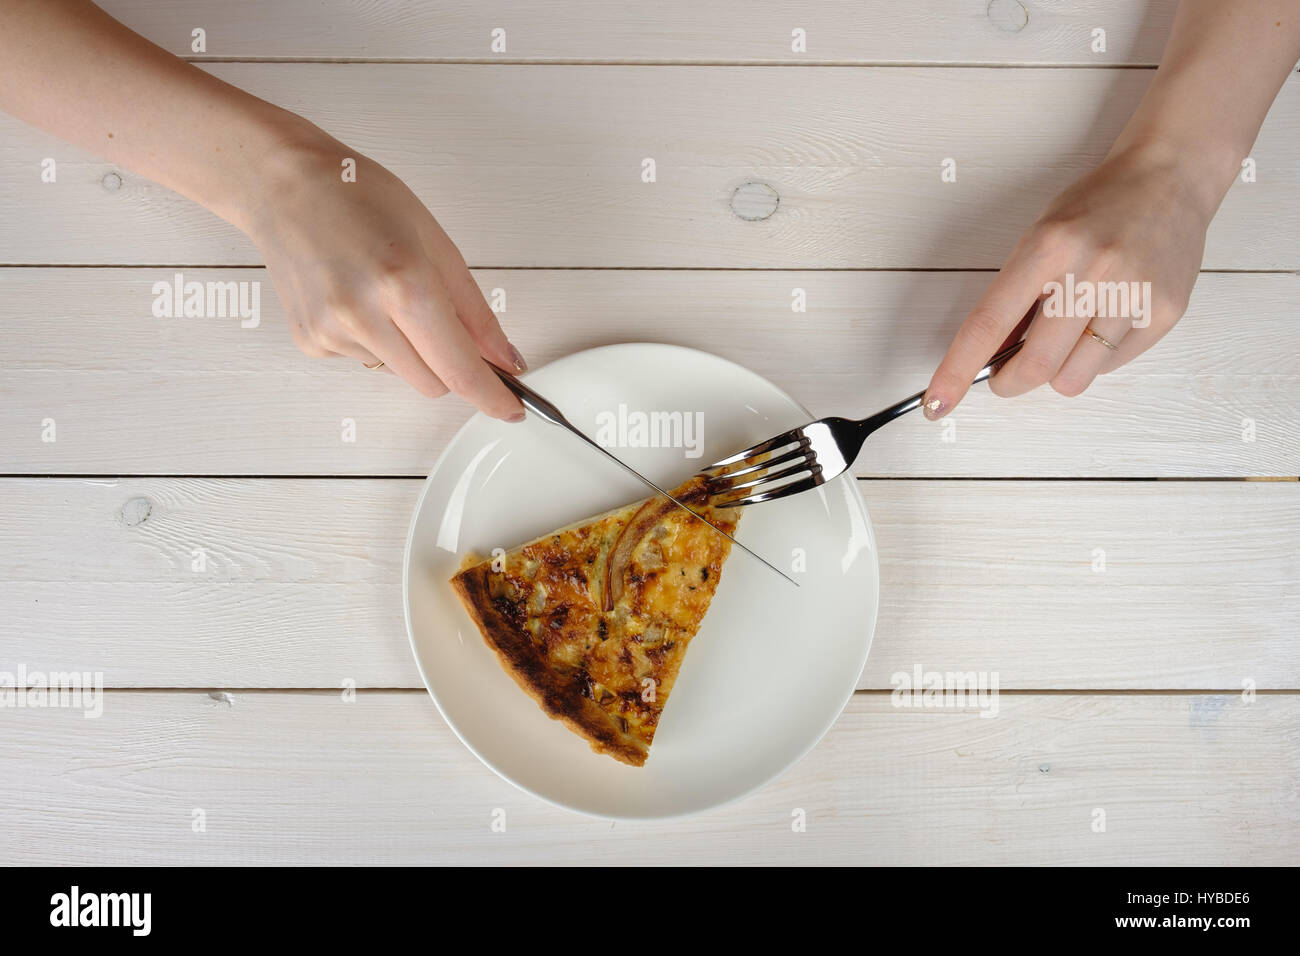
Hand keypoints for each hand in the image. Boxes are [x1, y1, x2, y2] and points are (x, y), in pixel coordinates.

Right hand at [245, 132, 526, 420]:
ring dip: (409, 350)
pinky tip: (356, 297)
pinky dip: (374, 340)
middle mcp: (363, 317)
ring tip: (385, 293)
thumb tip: (504, 359)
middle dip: (450, 365)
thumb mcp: (437, 244)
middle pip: (433, 384)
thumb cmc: (360, 198)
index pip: (459, 369)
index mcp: (404, 285)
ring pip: (400, 374)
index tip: (511, 410)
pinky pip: (364, 361)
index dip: (491, 397)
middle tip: (444, 322)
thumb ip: (474, 311)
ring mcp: (331, 333)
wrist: (284, 185)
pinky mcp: (310, 342)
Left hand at [921, 142, 1214, 419]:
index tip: (938, 401)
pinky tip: (1104, 321)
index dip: (957, 370)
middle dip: (1009, 383)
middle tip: (1004, 376)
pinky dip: (1095, 357)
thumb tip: (986, 357)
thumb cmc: (1096, 206)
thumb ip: (1013, 297)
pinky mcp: (1165, 312)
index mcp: (1048, 247)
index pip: (989, 324)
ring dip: (1055, 374)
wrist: (1170, 176)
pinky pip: (1111, 366)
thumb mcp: (1039, 237)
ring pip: (1073, 378)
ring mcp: (1134, 293)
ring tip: (1063, 339)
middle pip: (1034, 365)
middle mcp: (1093, 270)